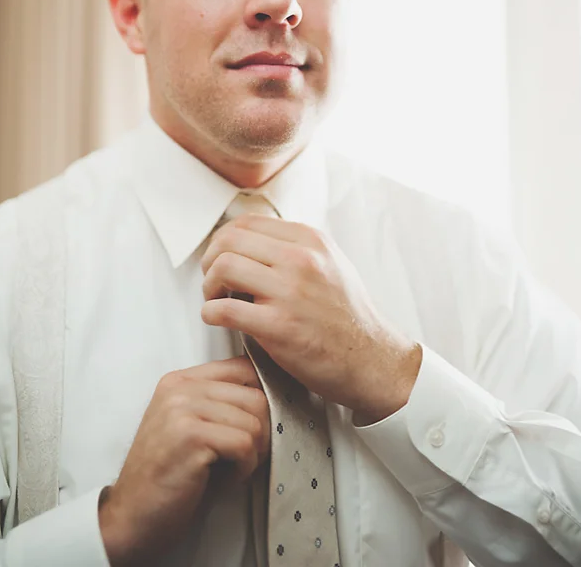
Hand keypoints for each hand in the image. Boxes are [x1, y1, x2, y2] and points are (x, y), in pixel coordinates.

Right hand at [98, 357, 268, 566]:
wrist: (131, 517)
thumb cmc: (168, 476)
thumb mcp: (189, 426)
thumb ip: (217, 403)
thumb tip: (268, 393)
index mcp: (180, 380)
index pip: (242, 368)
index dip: (260, 399)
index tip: (253, 427)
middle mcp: (179, 388)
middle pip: (255, 396)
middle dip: (260, 433)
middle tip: (243, 457)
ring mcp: (183, 409)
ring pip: (254, 422)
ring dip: (252, 454)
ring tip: (229, 469)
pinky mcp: (191, 436)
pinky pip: (245, 445)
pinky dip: (244, 469)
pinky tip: (225, 479)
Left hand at [201, 214, 421, 423]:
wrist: (372, 358)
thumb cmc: (348, 315)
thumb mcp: (331, 262)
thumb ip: (296, 246)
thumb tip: (253, 239)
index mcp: (310, 240)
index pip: (247, 222)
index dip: (223, 239)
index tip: (220, 256)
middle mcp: (301, 259)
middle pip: (229, 240)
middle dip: (210, 260)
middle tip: (212, 279)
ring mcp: (290, 292)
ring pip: (223, 268)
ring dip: (208, 286)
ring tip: (216, 299)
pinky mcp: (280, 327)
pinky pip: (225, 310)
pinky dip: (210, 314)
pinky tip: (218, 319)